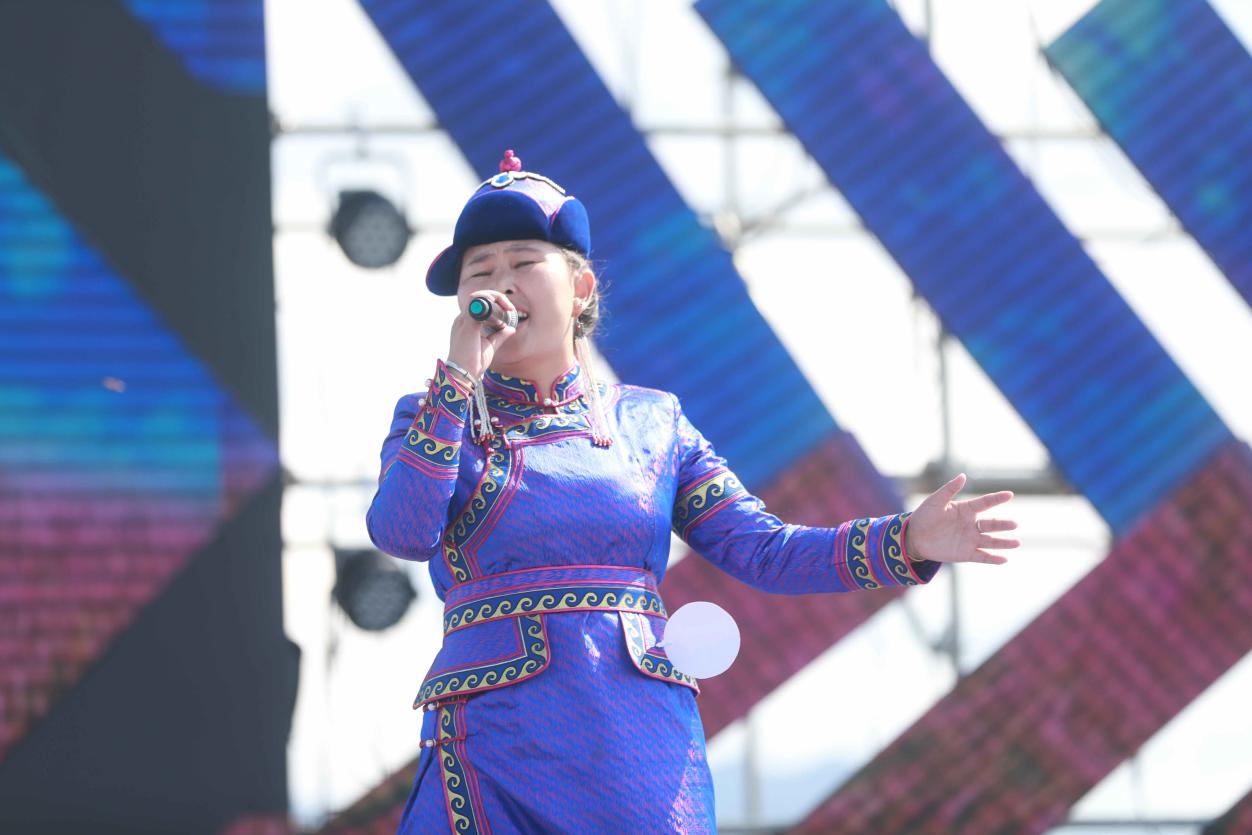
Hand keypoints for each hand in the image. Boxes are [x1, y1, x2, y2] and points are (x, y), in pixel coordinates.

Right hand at [447, 290, 517, 379]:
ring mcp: (463, 320)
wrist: (462, 374)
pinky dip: (492, 305)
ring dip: (496, 299)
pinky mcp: (467, 324)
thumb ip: (500, 336)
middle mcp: (462, 318)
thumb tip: (511, 328)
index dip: (495, 303)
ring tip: (508, 310)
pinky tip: (502, 314)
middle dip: (498, 298)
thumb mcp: (490, 346)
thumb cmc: (473, 362)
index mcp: (466, 323)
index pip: (479, 303)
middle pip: (479, 297)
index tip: (508, 311)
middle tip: (510, 309)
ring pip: (478, 297)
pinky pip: (478, 304)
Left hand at [904, 473, 1018, 564]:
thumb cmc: (924, 516)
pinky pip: (982, 556)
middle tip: (1014, 524)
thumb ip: (949, 489)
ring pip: (990, 541)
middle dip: (1003, 525)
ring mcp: (969, 540)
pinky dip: (992, 559)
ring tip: (1017, 542)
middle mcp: (971, 525)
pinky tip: (1004, 559)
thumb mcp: (935, 501)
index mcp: (966, 510)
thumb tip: (963, 476)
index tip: (1009, 494)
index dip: (997, 499)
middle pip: (991, 524)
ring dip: (1003, 543)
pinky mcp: (965, 554)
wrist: (913, 537)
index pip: (985, 503)